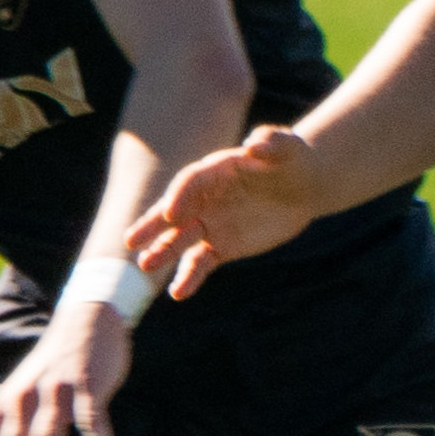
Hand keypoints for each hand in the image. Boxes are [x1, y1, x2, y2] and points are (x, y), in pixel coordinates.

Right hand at [130, 126, 323, 302]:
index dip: (179, 196)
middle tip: (131, 241)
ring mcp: (209, 224)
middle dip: (151, 226)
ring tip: (146, 266)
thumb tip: (253, 144)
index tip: (171, 213)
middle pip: (172, 213)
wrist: (303, 189)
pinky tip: (178, 294)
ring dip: (162, 253)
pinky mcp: (221, 247)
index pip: (189, 183)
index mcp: (213, 172)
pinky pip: (200, 263)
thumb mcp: (288, 147)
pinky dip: (189, 278)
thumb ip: (271, 141)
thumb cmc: (293, 161)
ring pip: (180, 241)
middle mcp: (202, 199)